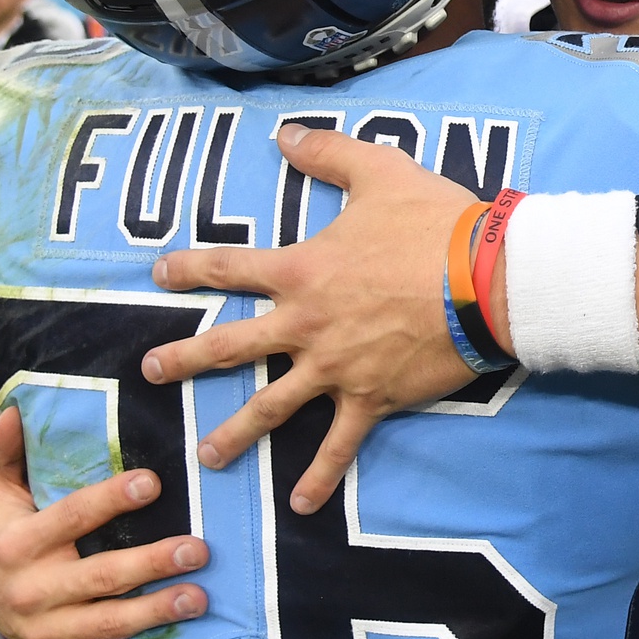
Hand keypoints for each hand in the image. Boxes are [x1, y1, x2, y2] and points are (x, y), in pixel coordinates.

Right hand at [0, 407, 208, 638]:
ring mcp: (47, 632)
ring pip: (107, 624)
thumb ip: (6, 452)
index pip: (70, 518)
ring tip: (199, 597)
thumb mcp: (0, 492)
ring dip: (155, 614)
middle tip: (198, 549)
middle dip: (150, 564)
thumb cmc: (12, 533)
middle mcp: (31, 591)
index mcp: (17, 544)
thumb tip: (13, 409)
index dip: (110, 500)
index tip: (154, 482)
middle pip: (98, 576)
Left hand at [145, 124, 494, 515]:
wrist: (488, 280)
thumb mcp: (378, 172)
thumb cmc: (434, 223)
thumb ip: (326, 153)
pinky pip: (339, 446)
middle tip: (151, 372)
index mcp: (302, 270)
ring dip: (235, 433)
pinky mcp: (371, 399)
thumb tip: (282, 134)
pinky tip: (300, 504)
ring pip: (272, 407)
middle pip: (232, 346)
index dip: (190, 268)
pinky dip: (320, 477)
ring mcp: (335, 368)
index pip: (229, 268)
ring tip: (206, 456)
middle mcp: (306, 325)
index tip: (159, 274)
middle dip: (187, 360)